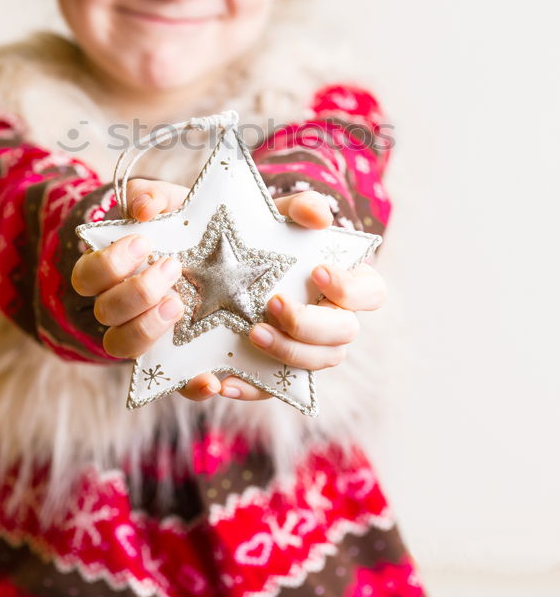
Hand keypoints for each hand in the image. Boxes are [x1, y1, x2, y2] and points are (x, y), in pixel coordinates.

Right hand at [71, 178, 218, 401]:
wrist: (220, 245)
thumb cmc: (182, 222)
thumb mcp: (169, 202)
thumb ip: (151, 196)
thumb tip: (143, 208)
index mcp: (110, 272)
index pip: (87, 277)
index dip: (109, 264)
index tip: (145, 242)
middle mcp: (119, 308)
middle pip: (105, 314)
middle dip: (135, 292)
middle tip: (172, 268)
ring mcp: (146, 335)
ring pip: (123, 347)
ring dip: (146, 329)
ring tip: (179, 305)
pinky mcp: (177, 360)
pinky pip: (174, 382)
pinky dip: (190, 385)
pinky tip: (211, 379)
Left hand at [218, 190, 387, 400]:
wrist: (229, 259)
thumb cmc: (270, 235)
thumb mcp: (282, 215)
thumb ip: (301, 208)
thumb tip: (318, 217)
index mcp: (348, 284)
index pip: (371, 293)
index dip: (350, 288)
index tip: (318, 271)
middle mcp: (335, 322)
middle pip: (343, 336)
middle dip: (311, 324)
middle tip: (273, 303)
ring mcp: (308, 349)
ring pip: (316, 365)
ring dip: (287, 353)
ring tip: (251, 332)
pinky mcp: (277, 370)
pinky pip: (272, 388)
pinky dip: (251, 388)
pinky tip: (225, 381)